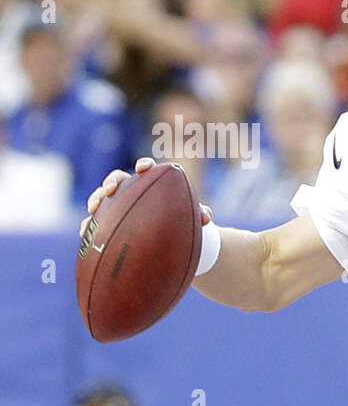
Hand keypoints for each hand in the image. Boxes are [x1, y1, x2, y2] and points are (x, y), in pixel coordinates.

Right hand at [80, 157, 211, 236]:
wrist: (174, 239)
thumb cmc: (185, 222)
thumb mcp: (194, 219)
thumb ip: (200, 214)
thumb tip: (206, 216)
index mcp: (153, 185)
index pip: (147, 170)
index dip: (144, 166)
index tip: (143, 168)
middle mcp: (133, 191)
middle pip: (118, 179)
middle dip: (112, 181)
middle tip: (110, 189)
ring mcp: (118, 205)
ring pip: (102, 197)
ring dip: (96, 199)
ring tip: (93, 209)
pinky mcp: (109, 221)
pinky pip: (96, 221)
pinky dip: (89, 225)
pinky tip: (84, 232)